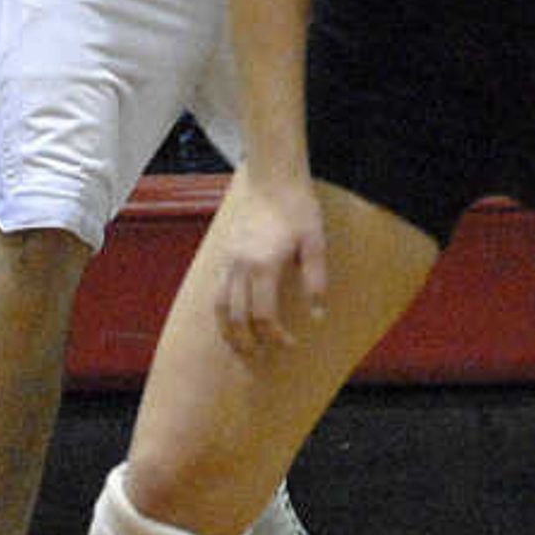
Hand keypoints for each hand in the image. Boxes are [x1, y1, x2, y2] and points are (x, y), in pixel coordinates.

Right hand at [208, 169, 331, 356]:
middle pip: (236, 318)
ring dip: (229, 332)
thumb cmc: (298, 209)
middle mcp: (240, 266)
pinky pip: (217, 291)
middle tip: (261, 356)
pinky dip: (222, 312)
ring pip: (220, 307)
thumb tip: (318, 316)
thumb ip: (315, 282)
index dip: (276, 336)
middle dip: (248, 342)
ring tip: (241, 347)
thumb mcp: (315, 244)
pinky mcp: (225, 254)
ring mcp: (228, 260)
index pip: (264, 316)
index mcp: (264, 266)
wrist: (273, 178)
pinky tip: (232, 320)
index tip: (290, 343)